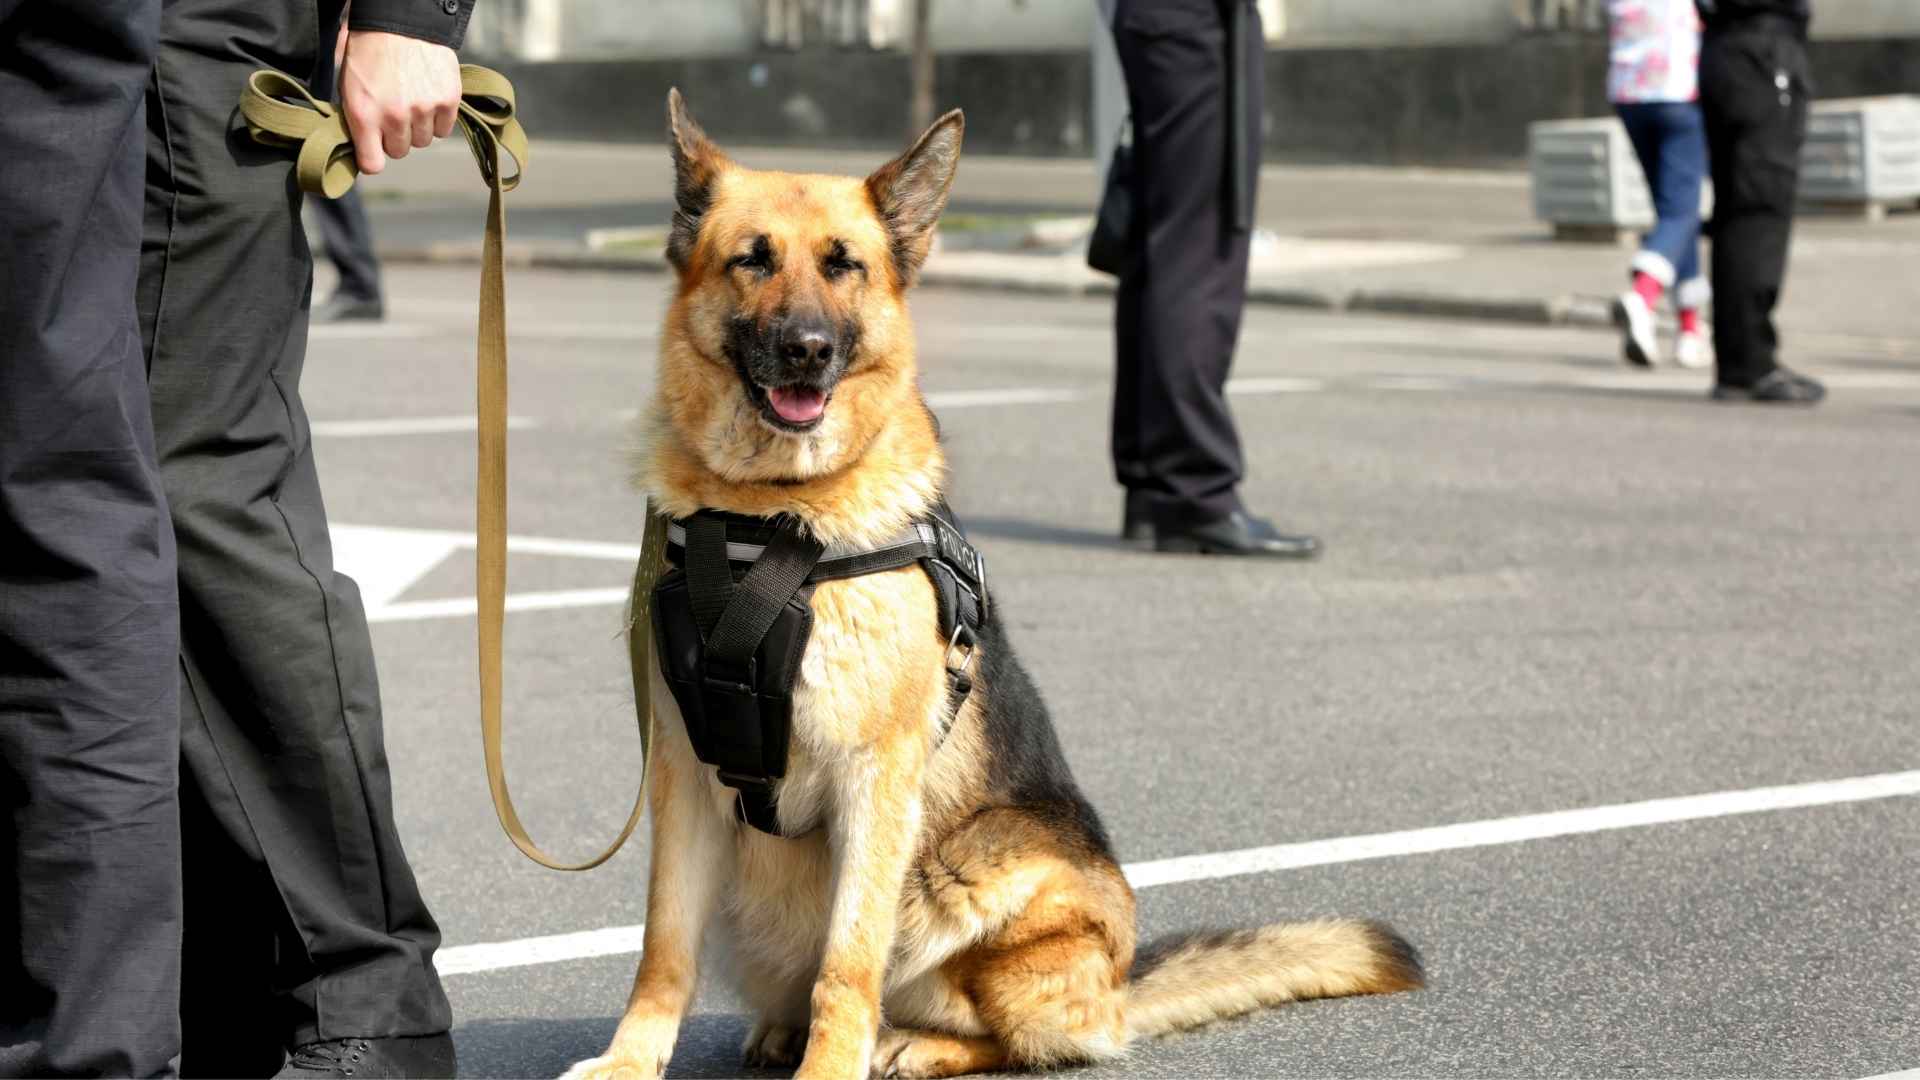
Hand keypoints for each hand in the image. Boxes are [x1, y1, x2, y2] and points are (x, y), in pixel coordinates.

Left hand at [338, 29, 459, 175]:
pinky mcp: (448, 100)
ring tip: (411, 101)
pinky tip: (427, 98)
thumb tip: (363, 146)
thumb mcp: (349, 86)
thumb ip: (356, 120)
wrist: (400, 20)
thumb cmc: (369, 51)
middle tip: (392, 112)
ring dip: (417, 127)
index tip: (374, 150)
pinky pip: (443, 128)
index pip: (373, 164)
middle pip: (400, 151)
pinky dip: (437, 118)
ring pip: (423, 141)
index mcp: (364, 114)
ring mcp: (424, 109)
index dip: (373, 158)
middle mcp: (395, 117)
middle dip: (395, 136)